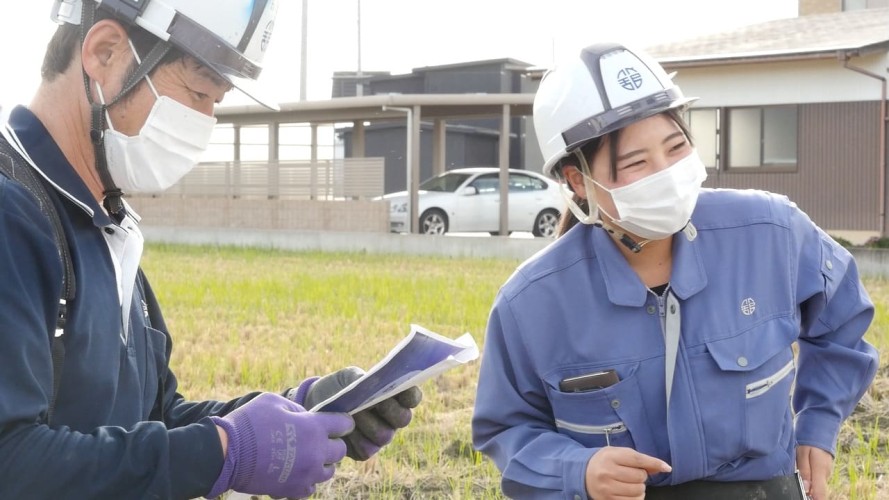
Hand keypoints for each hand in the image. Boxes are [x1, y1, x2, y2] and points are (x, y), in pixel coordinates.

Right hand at [207, 392, 353, 498]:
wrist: (226, 453)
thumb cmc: (249, 422)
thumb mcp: (274, 402)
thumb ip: (297, 409)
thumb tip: (305, 417)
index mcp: (315, 428)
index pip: (344, 424)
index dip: (342, 422)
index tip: (338, 422)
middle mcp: (316, 453)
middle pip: (340, 451)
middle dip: (333, 443)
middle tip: (319, 440)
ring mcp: (306, 474)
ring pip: (328, 472)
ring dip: (321, 464)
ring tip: (306, 457)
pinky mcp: (292, 490)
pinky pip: (309, 489)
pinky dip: (306, 481)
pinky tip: (294, 472)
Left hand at [301, 366, 422, 459]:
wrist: (318, 404)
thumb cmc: (339, 387)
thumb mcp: (349, 378)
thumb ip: (362, 380)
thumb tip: (371, 387)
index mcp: (395, 398)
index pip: (412, 397)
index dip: (409, 394)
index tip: (396, 388)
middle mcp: (393, 419)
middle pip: (403, 418)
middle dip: (388, 409)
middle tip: (372, 402)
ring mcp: (381, 435)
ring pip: (385, 435)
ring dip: (367, 424)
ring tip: (352, 413)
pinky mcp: (365, 451)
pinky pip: (366, 449)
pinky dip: (353, 438)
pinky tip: (344, 428)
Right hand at [584, 446, 670, 499]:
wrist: (583, 474)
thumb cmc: (605, 461)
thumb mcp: (618, 454)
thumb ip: (639, 459)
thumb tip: (664, 467)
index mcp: (610, 456)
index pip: (637, 460)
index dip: (654, 463)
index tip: (666, 467)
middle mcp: (607, 472)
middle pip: (640, 477)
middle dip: (641, 476)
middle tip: (631, 474)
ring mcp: (607, 488)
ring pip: (638, 491)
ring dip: (639, 488)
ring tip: (630, 484)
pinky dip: (636, 498)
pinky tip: (628, 493)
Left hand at [797, 445, 833, 499]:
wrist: (820, 430)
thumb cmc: (809, 441)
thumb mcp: (802, 453)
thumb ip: (804, 470)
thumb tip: (806, 487)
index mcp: (820, 472)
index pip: (820, 494)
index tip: (807, 499)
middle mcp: (825, 475)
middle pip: (817, 491)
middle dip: (808, 493)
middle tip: (798, 488)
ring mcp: (826, 473)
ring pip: (816, 485)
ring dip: (808, 486)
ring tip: (800, 481)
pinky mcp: (823, 471)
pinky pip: (817, 480)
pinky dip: (810, 480)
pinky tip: (803, 475)